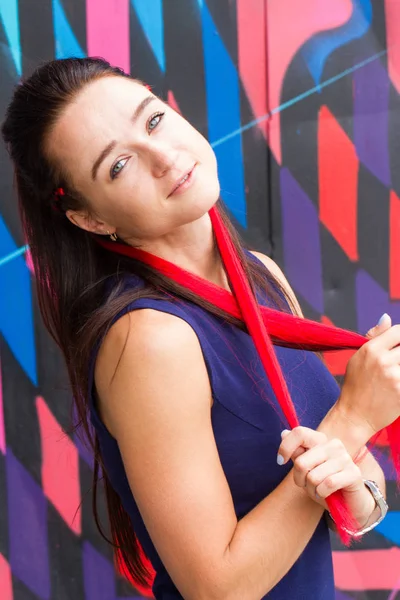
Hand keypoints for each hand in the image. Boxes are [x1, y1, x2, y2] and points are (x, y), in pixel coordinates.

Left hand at [278, 427, 374, 522]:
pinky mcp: (353, 473)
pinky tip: (326, 494)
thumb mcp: (306, 470)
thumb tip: (283, 433)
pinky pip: (327, 485)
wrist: (349, 503)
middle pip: (302, 461)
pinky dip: (322, 494)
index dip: (285, 447)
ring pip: (313, 476)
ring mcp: (345, 458)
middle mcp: (334, 445)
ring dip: (312, 490)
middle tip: (307, 485)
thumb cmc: (324, 485)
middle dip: (299, 479)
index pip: (299, 433)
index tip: (280, 461)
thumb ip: (297, 453)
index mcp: (322, 440)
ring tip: (319, 491)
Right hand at [338, 313, 399, 435]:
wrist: (354, 416)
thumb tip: (387, 317)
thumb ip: (374, 337)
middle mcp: (382, 361)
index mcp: (370, 349)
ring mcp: (393, 377)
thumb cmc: (356, 386)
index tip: (399, 347)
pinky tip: (397, 386)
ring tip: (395, 374)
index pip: (398, 331)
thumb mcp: (358, 357)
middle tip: (396, 364)